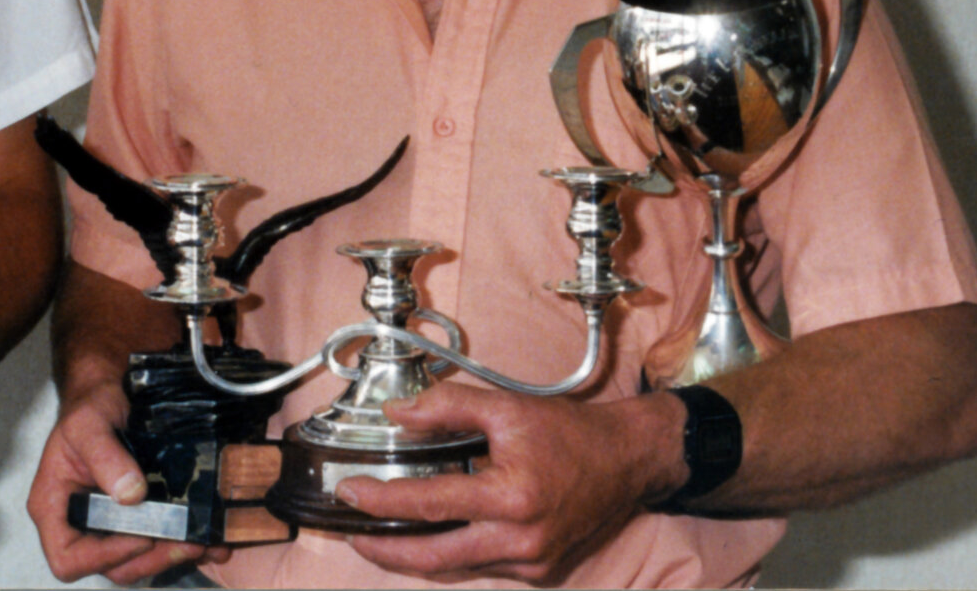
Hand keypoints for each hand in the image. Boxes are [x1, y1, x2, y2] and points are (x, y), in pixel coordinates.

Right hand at [25, 380, 218, 584]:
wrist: (109, 397)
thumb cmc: (88, 409)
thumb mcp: (89, 425)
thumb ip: (105, 456)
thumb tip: (131, 494)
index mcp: (54, 509)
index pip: (68, 559)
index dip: (103, 557)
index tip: (140, 535)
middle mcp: (79, 526)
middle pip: (110, 567)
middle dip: (150, 559)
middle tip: (187, 542)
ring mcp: (108, 527)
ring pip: (137, 562)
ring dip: (171, 556)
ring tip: (204, 542)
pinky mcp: (135, 521)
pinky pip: (156, 544)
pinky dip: (183, 546)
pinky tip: (210, 541)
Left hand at [334, 382, 681, 584]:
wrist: (625, 459)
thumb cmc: (571, 432)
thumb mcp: (507, 407)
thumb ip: (449, 406)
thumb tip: (399, 414)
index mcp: (511, 498)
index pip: (428, 504)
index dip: (382, 500)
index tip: (350, 492)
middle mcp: (520, 539)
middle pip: (432, 557)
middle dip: (385, 551)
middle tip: (351, 534)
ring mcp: (531, 561)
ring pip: (455, 566)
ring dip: (415, 554)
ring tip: (381, 534)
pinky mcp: (538, 570)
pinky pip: (481, 565)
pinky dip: (452, 552)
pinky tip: (432, 534)